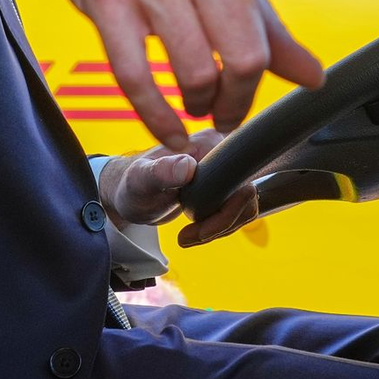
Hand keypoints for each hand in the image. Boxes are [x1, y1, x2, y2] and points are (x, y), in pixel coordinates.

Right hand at [13, 0, 347, 147]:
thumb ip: (273, 30)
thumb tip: (315, 79)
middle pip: (241, 51)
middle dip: (241, 97)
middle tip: (233, 109)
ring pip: (192, 70)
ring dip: (201, 104)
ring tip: (199, 104)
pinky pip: (134, 76)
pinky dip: (156, 116)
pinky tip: (169, 128)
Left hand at [98, 130, 258, 246]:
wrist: (131, 194)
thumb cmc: (132, 184)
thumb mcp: (141, 180)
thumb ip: (162, 171)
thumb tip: (189, 166)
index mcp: (208, 142)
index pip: (239, 176)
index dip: (227, 207)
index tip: (201, 225)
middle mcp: (221, 150)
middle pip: (246, 192)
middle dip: (223, 222)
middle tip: (192, 235)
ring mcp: (224, 168)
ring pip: (244, 205)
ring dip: (221, 228)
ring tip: (189, 236)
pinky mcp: (223, 185)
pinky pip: (237, 210)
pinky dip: (219, 227)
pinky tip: (195, 232)